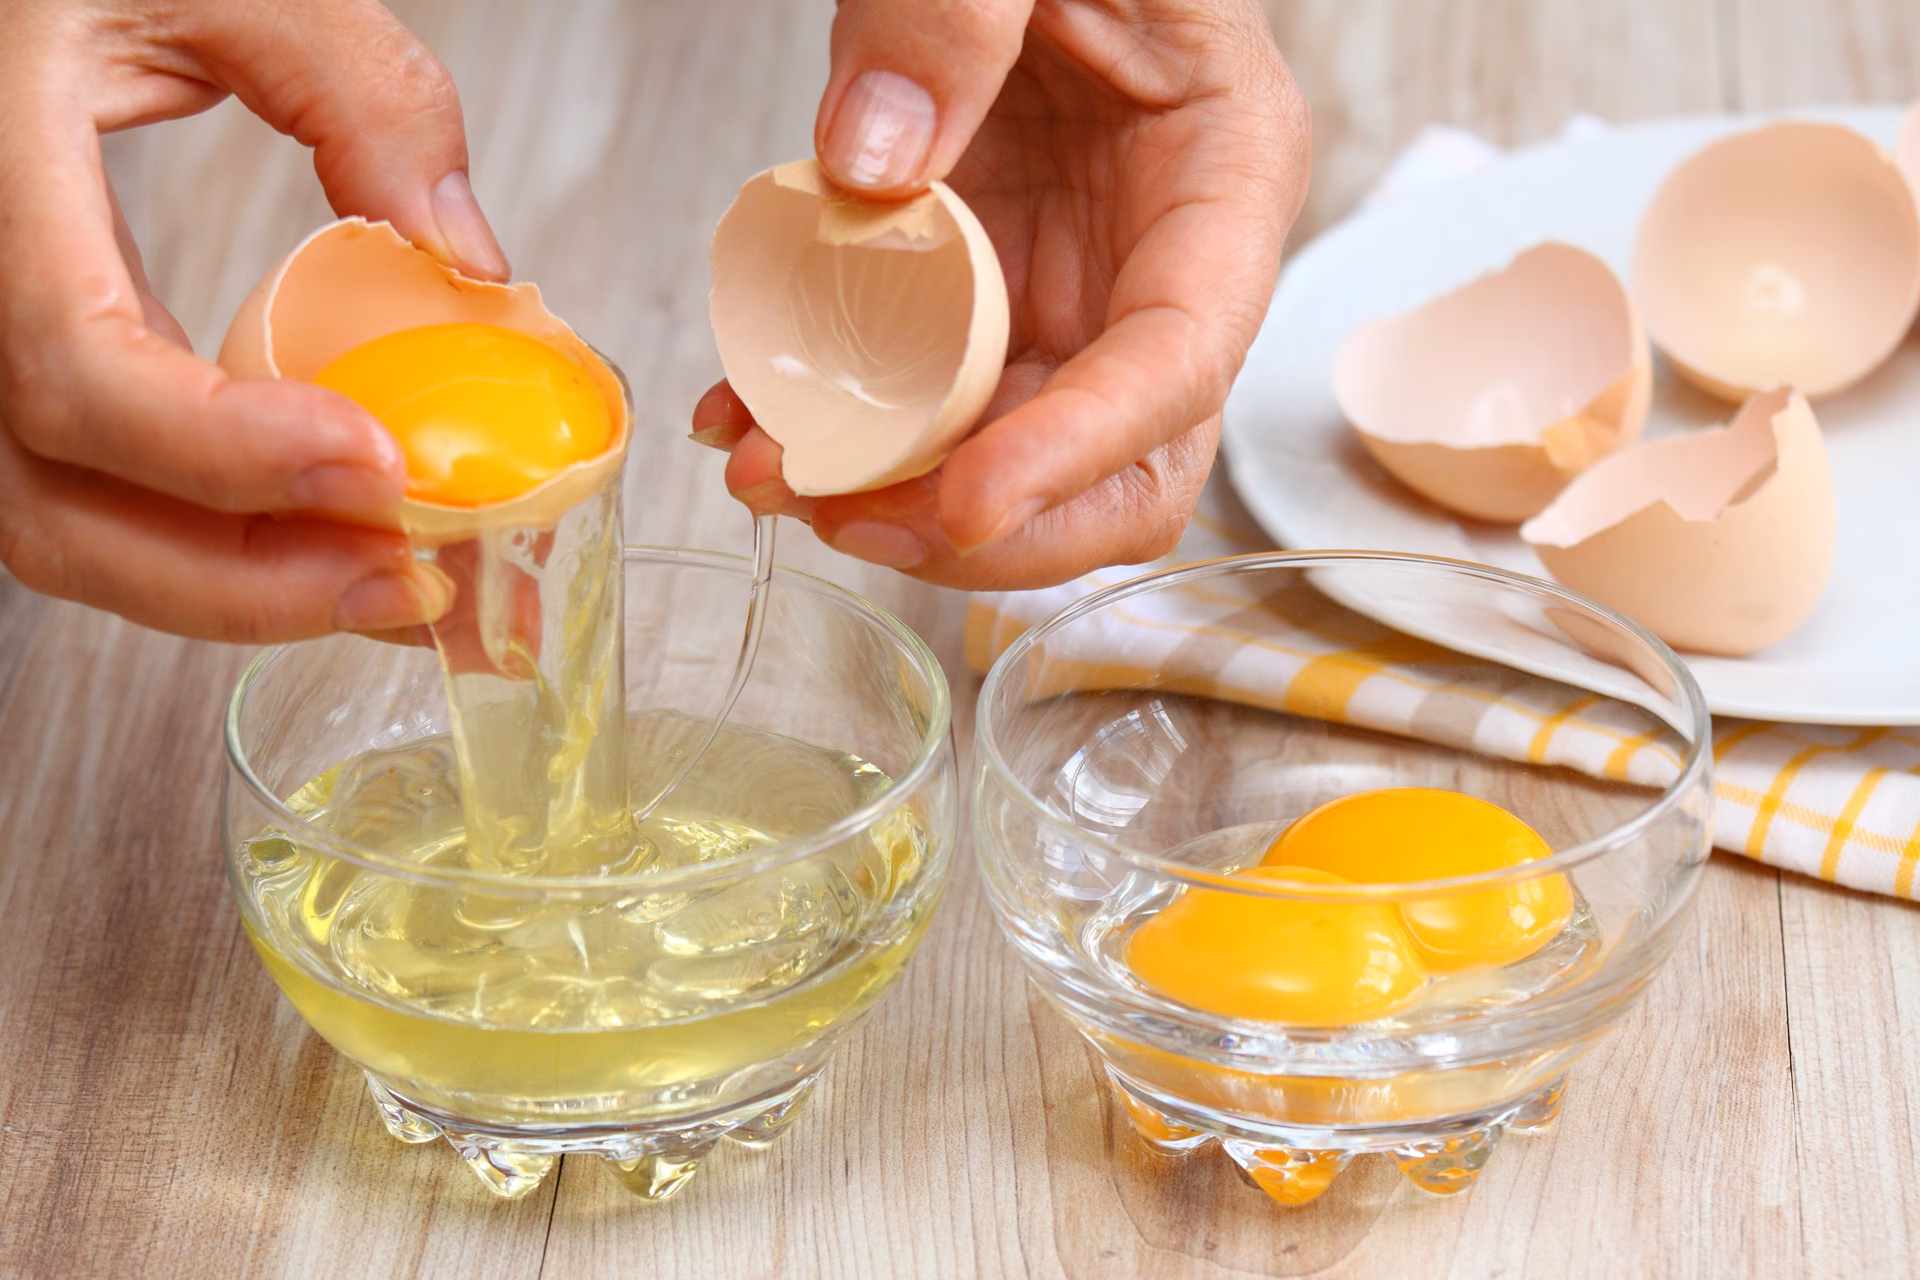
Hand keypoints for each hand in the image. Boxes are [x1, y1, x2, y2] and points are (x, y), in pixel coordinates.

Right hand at [0, 0, 506, 641]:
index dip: (220, 448)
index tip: (375, 466)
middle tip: (417, 587)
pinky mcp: (17, 363)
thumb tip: (469, 264)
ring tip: (403, 585)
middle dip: (248, 577)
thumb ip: (357, 90)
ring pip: (65, 528)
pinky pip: (92, 493)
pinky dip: (216, 540)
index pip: (73, 367)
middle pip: (55, 507)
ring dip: (242, 582)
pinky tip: (331, 538)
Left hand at [694, 0, 1307, 589]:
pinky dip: (841, 423)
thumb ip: (959, 10)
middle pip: (1119, 464)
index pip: (1176, 362)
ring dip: (891, 491)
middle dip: (987, 521)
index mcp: (1223, 171)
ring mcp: (1066, 285)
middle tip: (842, 511)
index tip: (964, 502)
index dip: (1077, 452)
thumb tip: (870, 170)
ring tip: (762, 471)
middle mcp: (1155, 260)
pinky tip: (749, 416)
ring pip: (1008, 451)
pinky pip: (924, 393)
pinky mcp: (983, 285)